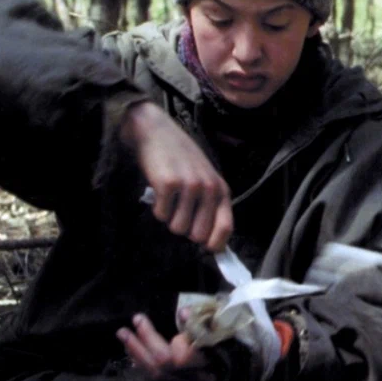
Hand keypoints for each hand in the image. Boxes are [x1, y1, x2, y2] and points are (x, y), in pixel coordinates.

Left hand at [116, 311, 294, 380]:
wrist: (258, 366)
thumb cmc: (248, 341)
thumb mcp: (235, 325)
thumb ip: (212, 321)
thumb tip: (184, 314)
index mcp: (213, 362)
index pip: (182, 355)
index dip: (169, 338)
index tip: (161, 315)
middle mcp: (198, 378)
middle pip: (164, 364)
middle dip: (144, 342)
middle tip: (132, 321)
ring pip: (157, 374)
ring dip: (137, 352)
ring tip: (124, 335)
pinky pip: (158, 380)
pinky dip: (143, 365)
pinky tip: (133, 354)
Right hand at [121, 102, 232, 251]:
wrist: (156, 131)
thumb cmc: (180, 158)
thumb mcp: (204, 178)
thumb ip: (210, 205)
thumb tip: (210, 242)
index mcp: (221, 189)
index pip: (226, 228)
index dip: (215, 245)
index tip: (205, 249)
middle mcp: (209, 189)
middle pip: (198, 235)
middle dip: (185, 229)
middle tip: (178, 211)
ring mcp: (189, 186)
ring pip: (177, 227)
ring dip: (169, 217)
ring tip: (169, 197)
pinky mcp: (168, 185)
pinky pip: (161, 215)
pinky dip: (157, 208)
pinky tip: (159, 190)